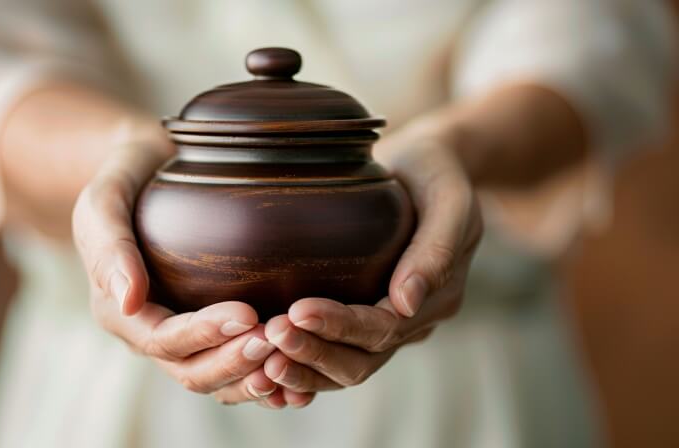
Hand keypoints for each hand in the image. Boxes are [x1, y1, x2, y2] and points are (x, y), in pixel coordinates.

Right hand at [73, 138, 295, 404]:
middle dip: (234, 360)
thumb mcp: (105, 202)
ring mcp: (182, 340)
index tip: (248, 313)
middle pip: (193, 371)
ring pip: (218, 380)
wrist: (149, 171)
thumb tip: (128, 301)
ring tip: (291, 358)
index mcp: (120, 312)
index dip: (204, 333)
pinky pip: (236, 370)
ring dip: (253, 376)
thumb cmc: (126, 179)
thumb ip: (110, 247)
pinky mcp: (210, 333)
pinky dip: (264, 377)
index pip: (163, 339)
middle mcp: (150, 335)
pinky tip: (297, 371)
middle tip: (277, 339)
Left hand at [262, 131, 482, 393]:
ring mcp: (388, 326)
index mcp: (438, 297)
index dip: (340, 326)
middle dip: (314, 352)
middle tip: (269, 335)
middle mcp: (413, 321)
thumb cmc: (435, 173)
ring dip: (303, 369)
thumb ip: (435, 249)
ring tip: (261, 357)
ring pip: (344, 368)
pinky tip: (266, 369)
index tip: (297, 311)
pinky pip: (332, 355)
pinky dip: (302, 368)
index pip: (384, 328)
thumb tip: (405, 303)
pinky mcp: (362, 319)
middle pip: (361, 360)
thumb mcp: (448, 198)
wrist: (426, 168)